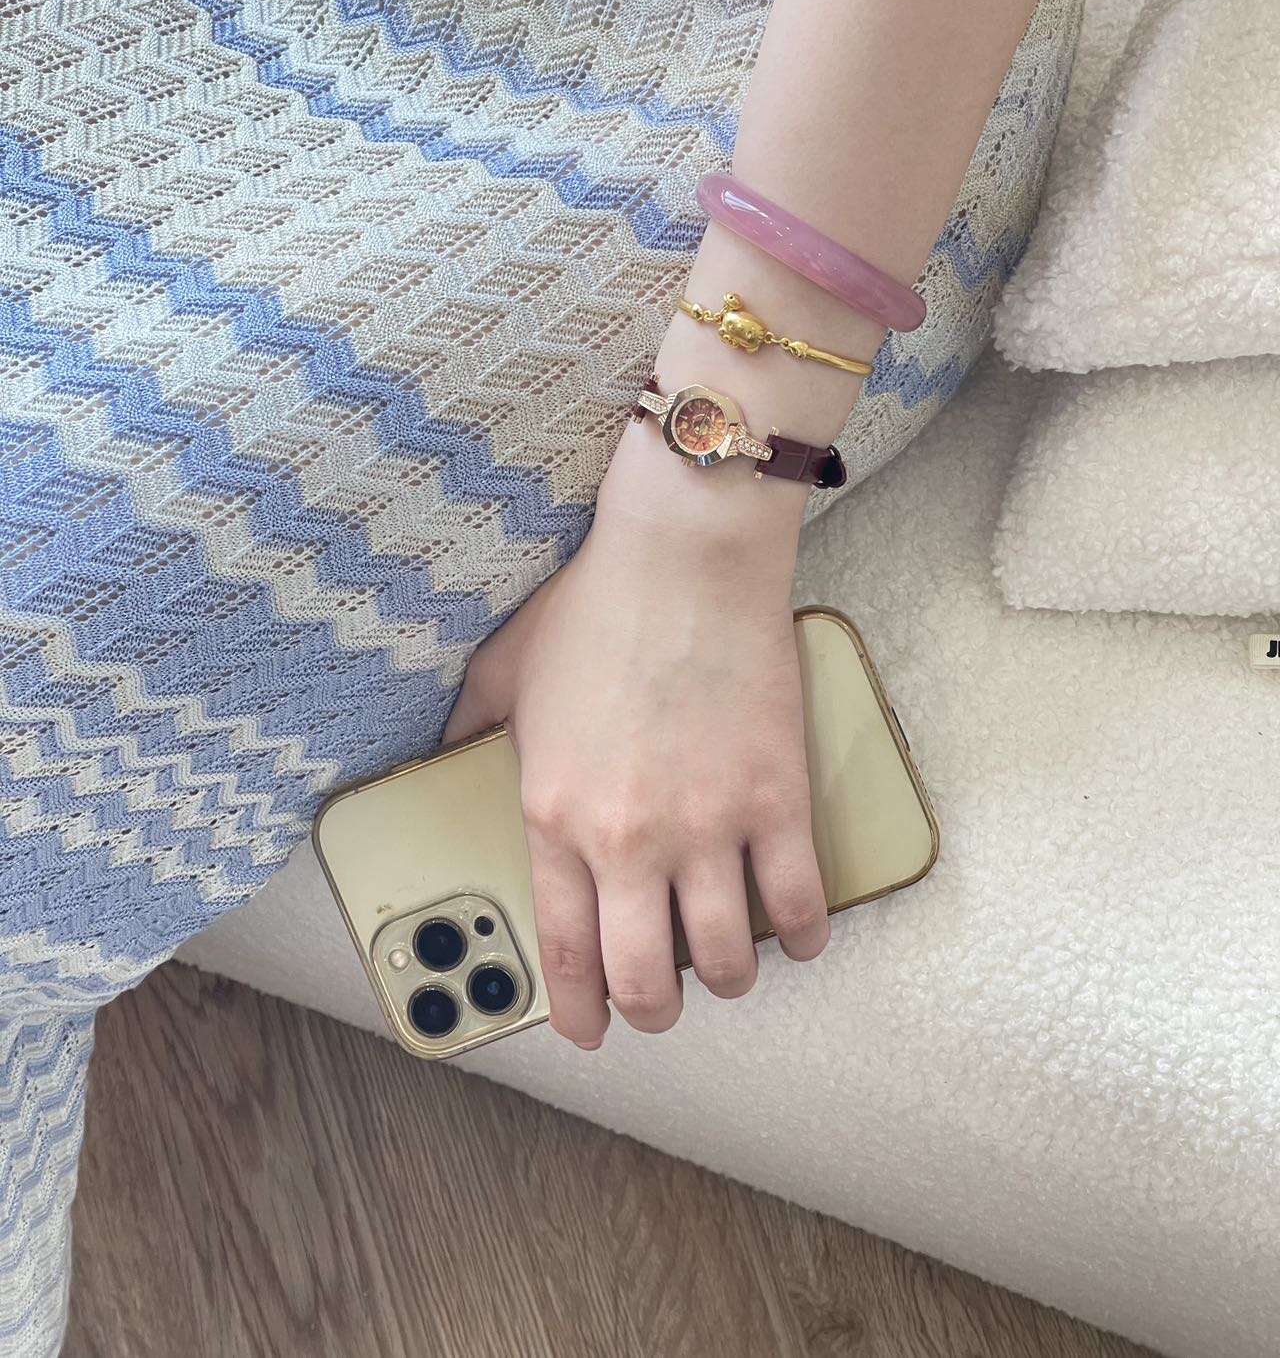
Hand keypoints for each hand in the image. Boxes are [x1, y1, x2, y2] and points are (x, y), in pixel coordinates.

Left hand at [441, 429, 829, 1050]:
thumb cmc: (595, 607)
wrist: (683, 560)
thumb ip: (465, 731)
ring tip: (729, 970)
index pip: (562, 950)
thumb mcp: (502, 671)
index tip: (589, 1031)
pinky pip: (799, 901)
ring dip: (729, 980)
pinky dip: (804, 934)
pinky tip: (798, 934)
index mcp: (556, 817)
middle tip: (661, 1005)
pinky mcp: (777, 800)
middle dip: (653, 1011)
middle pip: (646, 977)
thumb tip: (440, 761)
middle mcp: (629, 841)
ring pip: (727, 956)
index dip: (579, 1009)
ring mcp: (709, 826)